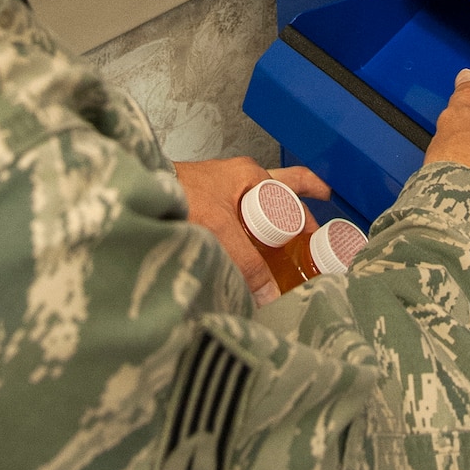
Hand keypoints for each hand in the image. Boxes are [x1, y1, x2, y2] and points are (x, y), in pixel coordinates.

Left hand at [174, 156, 330, 305]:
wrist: (143, 191)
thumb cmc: (179, 192)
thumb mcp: (222, 228)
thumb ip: (247, 262)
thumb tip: (270, 294)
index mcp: (252, 176)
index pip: (294, 188)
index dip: (311, 209)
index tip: (326, 230)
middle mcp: (242, 181)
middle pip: (283, 193)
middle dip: (299, 212)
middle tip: (315, 236)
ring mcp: (225, 192)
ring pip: (261, 208)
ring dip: (274, 227)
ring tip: (286, 253)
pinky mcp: (209, 208)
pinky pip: (240, 222)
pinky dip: (250, 237)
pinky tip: (250, 258)